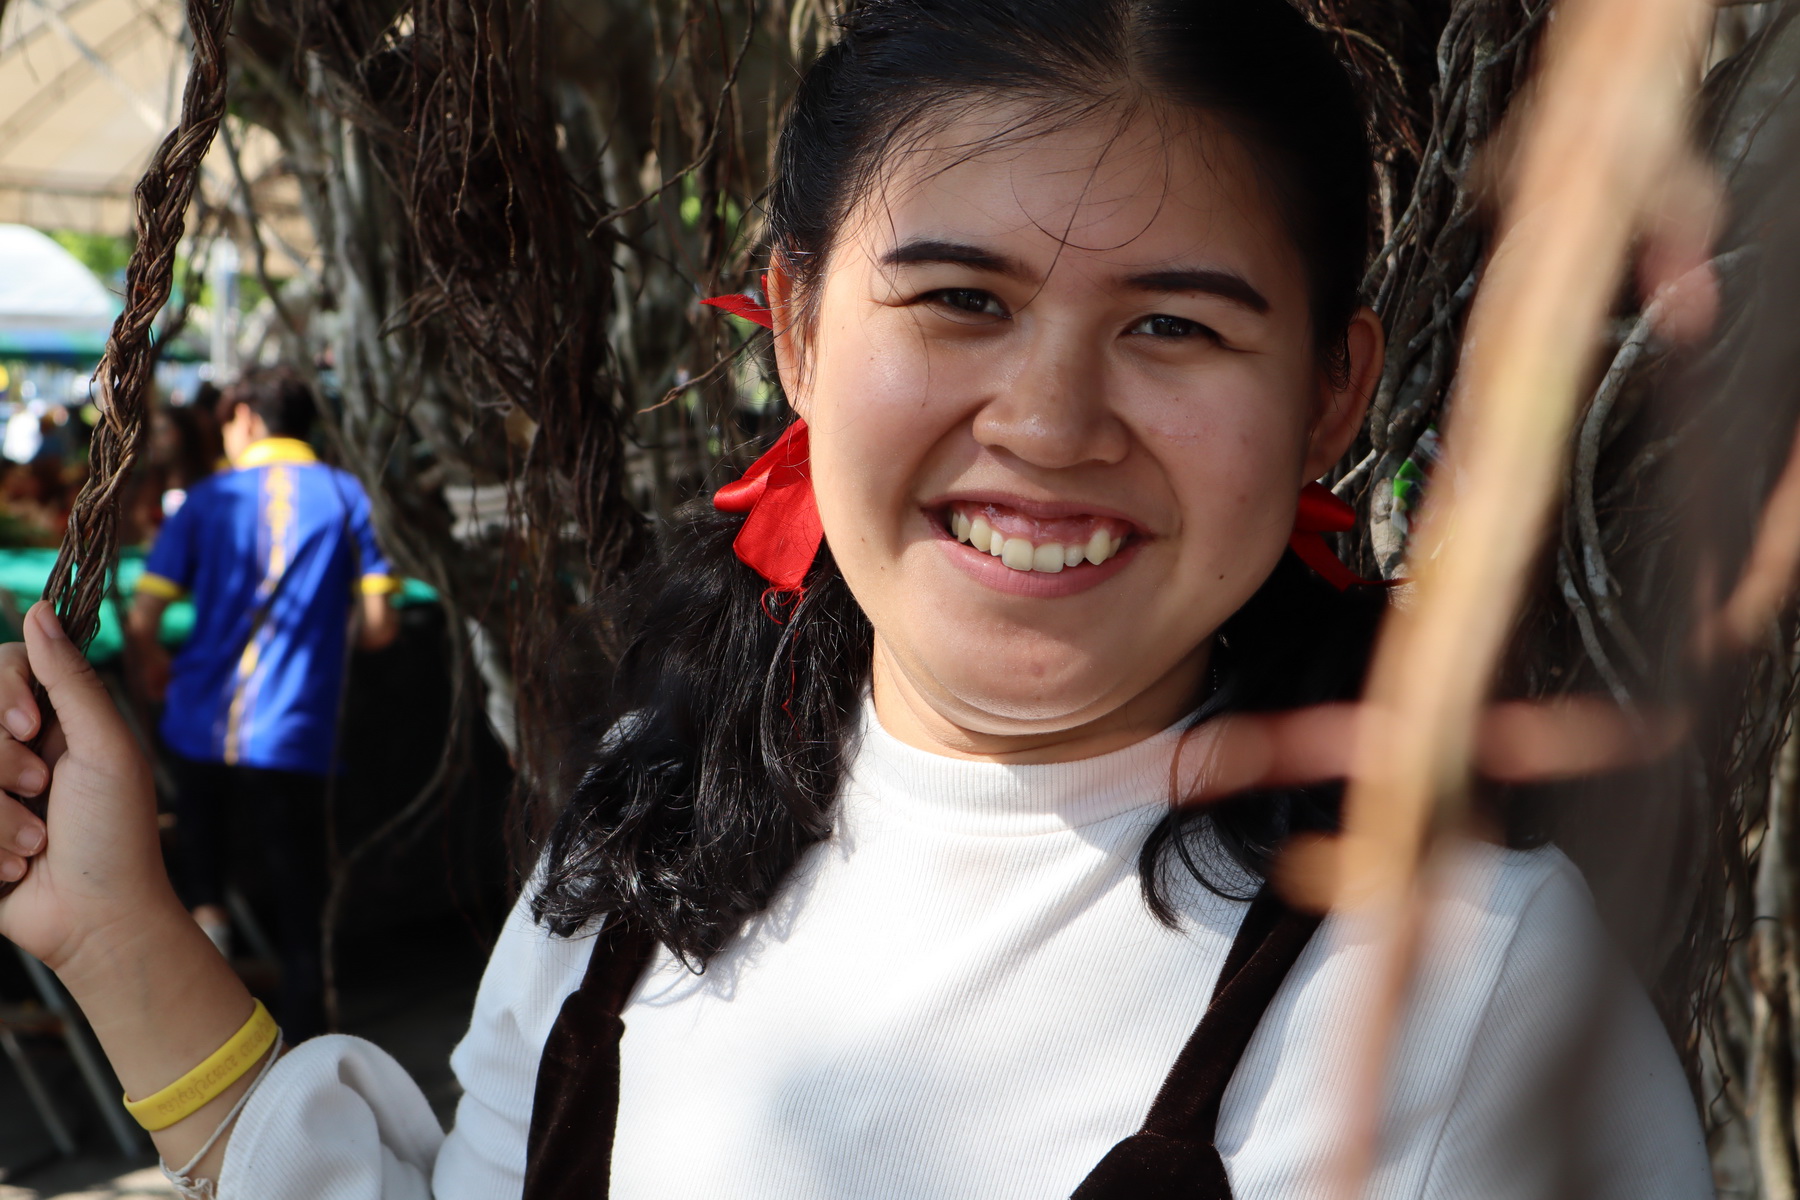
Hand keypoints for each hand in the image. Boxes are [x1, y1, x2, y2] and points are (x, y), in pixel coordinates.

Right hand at [0, 602, 180, 974]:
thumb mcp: (106, 749)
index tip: (32, 729)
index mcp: (53, 719)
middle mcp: (9, 747)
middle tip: (41, 792)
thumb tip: (40, 608)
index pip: (2, 666)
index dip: (5, 695)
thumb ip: (71, 680)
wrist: (97, 921)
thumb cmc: (116, 835)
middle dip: (2, 762)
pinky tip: (10, 869)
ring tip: (33, 845)